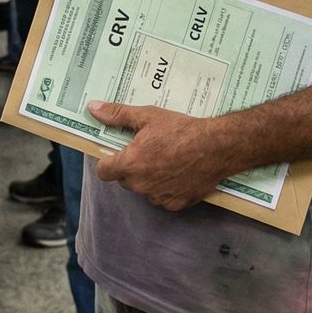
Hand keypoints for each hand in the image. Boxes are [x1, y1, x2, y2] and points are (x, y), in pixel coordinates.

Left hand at [89, 101, 235, 211]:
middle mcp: (141, 185)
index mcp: (130, 164)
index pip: (103, 171)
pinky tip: (178, 171)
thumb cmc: (182, 130)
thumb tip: (93, 108)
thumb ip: (118, 114)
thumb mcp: (148, 116)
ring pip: (144, 188)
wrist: (217, 147)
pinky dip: (166, 187)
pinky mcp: (175, 204)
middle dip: (131, 166)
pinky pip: (162, 197)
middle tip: (148, 149)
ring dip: (149, 178)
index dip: (108, 160)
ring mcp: (158, 197)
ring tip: (166, 158)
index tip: (118, 151)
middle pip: (125, 179)